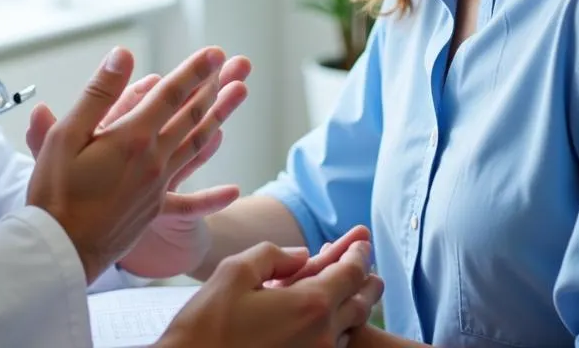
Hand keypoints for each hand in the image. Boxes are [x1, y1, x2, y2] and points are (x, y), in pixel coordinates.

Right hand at [25, 45, 246, 283]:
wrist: (59, 252)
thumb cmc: (55, 193)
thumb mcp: (66, 135)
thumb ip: (99, 93)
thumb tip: (123, 54)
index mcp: (132, 138)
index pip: (170, 94)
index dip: (193, 71)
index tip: (214, 52)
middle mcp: (153, 160)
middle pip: (191, 116)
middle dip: (213, 87)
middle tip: (234, 65)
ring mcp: (158, 185)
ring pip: (195, 144)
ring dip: (218, 117)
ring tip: (237, 97)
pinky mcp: (155, 207)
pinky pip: (191, 195)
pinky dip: (213, 194)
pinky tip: (232, 191)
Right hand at [158, 240, 382, 347]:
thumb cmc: (208, 324)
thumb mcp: (237, 271)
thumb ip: (275, 254)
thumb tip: (301, 254)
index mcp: (310, 306)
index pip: (350, 274)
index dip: (357, 253)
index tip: (362, 241)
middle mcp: (322, 337)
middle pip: (360, 304)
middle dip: (366, 281)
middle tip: (370, 268)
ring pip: (348, 329)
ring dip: (352, 305)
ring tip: (352, 289)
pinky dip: (335, 326)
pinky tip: (323, 316)